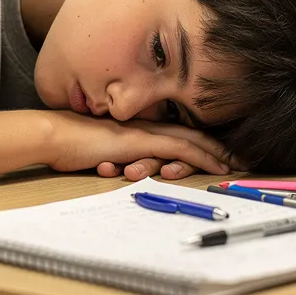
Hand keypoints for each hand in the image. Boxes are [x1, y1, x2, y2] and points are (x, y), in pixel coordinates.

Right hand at [43, 111, 229, 176]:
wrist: (53, 136)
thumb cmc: (68, 146)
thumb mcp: (96, 152)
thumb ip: (112, 157)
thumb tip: (119, 167)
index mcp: (136, 129)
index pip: (176, 134)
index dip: (200, 142)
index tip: (220, 153)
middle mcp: (145, 127)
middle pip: (190, 134)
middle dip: (218, 147)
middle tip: (242, 158)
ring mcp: (144, 132)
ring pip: (191, 140)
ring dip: (217, 153)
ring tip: (238, 164)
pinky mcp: (141, 141)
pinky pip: (180, 148)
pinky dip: (202, 156)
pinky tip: (219, 165)